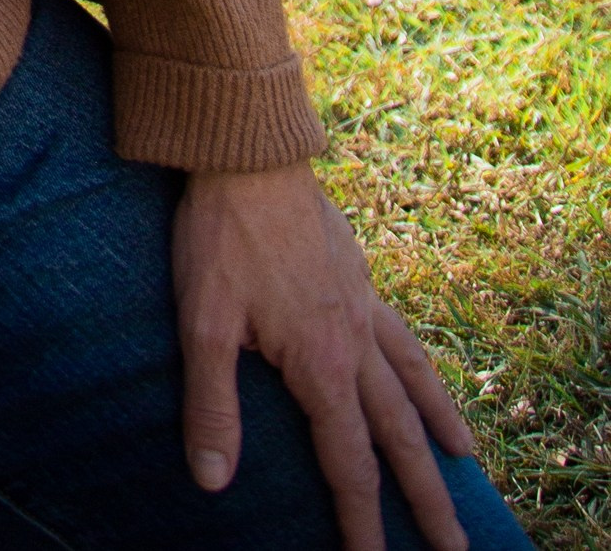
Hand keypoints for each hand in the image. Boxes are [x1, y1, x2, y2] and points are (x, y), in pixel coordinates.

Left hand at [172, 166, 473, 550]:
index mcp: (321, 365)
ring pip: (413, 385)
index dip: (360, 522)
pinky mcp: (359, 277)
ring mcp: (363, 307)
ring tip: (462, 466)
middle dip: (423, 499)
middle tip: (454, 549)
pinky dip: (422, 367)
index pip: (348, 464)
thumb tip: (212, 480)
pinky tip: (423, 375)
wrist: (247, 153)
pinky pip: (403, 336)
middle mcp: (355, 343)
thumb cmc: (220, 235)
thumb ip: (211, 404)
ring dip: (437, 432)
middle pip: (397, 438)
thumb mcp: (202, 322)